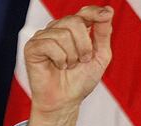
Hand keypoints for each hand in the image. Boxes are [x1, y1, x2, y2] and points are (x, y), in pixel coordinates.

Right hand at [22, 5, 113, 125]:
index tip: (105, 15)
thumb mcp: (100, 56)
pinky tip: (58, 67)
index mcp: (74, 30)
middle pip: (75, 21)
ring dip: (72, 56)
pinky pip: (50, 45)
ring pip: (63, 34)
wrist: (66, 100)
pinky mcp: (32, 47)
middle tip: (82, 60)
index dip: (94, 12)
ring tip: (69, 66)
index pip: (84, 12)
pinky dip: (60, 59)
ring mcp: (43, 37)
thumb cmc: (81, 79)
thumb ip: (103, 34)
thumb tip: (108, 10)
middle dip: (85, 45)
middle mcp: (57, 29)